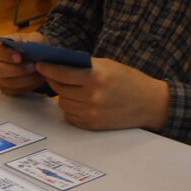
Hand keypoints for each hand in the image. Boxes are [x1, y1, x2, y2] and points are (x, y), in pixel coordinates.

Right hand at [0, 33, 46, 94]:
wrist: (36, 56)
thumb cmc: (32, 45)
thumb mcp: (34, 38)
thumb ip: (32, 41)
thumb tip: (30, 49)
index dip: (7, 55)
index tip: (20, 57)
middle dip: (17, 69)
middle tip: (33, 67)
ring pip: (7, 82)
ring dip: (25, 79)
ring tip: (38, 73)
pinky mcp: (6, 88)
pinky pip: (14, 90)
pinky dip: (27, 86)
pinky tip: (37, 79)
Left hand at [38, 57, 170, 130]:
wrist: (149, 104)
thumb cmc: (129, 81)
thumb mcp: (108, 66)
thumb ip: (84, 67)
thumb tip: (59, 64)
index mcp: (97, 78)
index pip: (63, 73)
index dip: (49, 69)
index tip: (41, 65)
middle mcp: (92, 97)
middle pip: (59, 89)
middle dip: (55, 81)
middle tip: (53, 75)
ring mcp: (91, 113)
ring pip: (63, 103)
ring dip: (64, 95)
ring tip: (72, 89)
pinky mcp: (91, 125)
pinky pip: (70, 116)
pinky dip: (71, 108)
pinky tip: (80, 101)